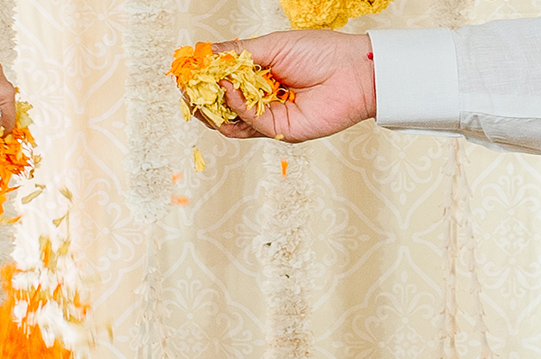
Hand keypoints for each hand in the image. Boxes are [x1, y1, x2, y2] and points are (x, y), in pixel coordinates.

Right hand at [201, 30, 375, 142]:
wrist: (354, 71)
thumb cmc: (321, 52)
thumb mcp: (273, 46)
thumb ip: (240, 54)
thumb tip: (208, 55)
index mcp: (261, 78)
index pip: (225, 85)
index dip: (205, 81)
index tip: (187, 74)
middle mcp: (263, 101)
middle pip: (225, 109)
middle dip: (203, 100)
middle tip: (187, 90)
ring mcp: (271, 118)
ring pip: (234, 123)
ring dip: (215, 108)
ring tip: (202, 91)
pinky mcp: (282, 131)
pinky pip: (252, 123)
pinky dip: (237, 107)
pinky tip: (229, 90)